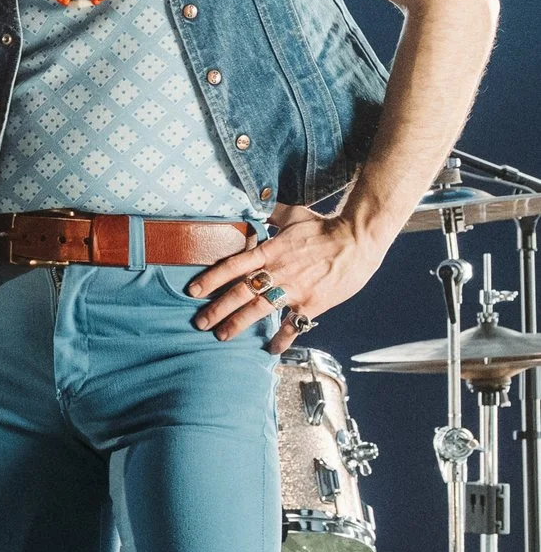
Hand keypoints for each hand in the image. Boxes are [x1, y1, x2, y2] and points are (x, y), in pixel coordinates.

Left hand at [187, 203, 384, 351]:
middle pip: (239, 293)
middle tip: (200, 323)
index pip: (231, 266)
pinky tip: (271, 349)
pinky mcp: (313, 303)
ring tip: (221, 335)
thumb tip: (255, 202)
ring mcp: (294, 289)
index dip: (210, 279)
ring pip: (259, 310)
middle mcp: (277, 272)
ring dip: (238, 324)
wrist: (358, 238)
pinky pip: (293, 324)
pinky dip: (282, 338)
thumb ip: (271, 213)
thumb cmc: (325, 226)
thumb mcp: (293, 214)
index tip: (193, 291)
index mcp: (269, 251)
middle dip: (217, 309)